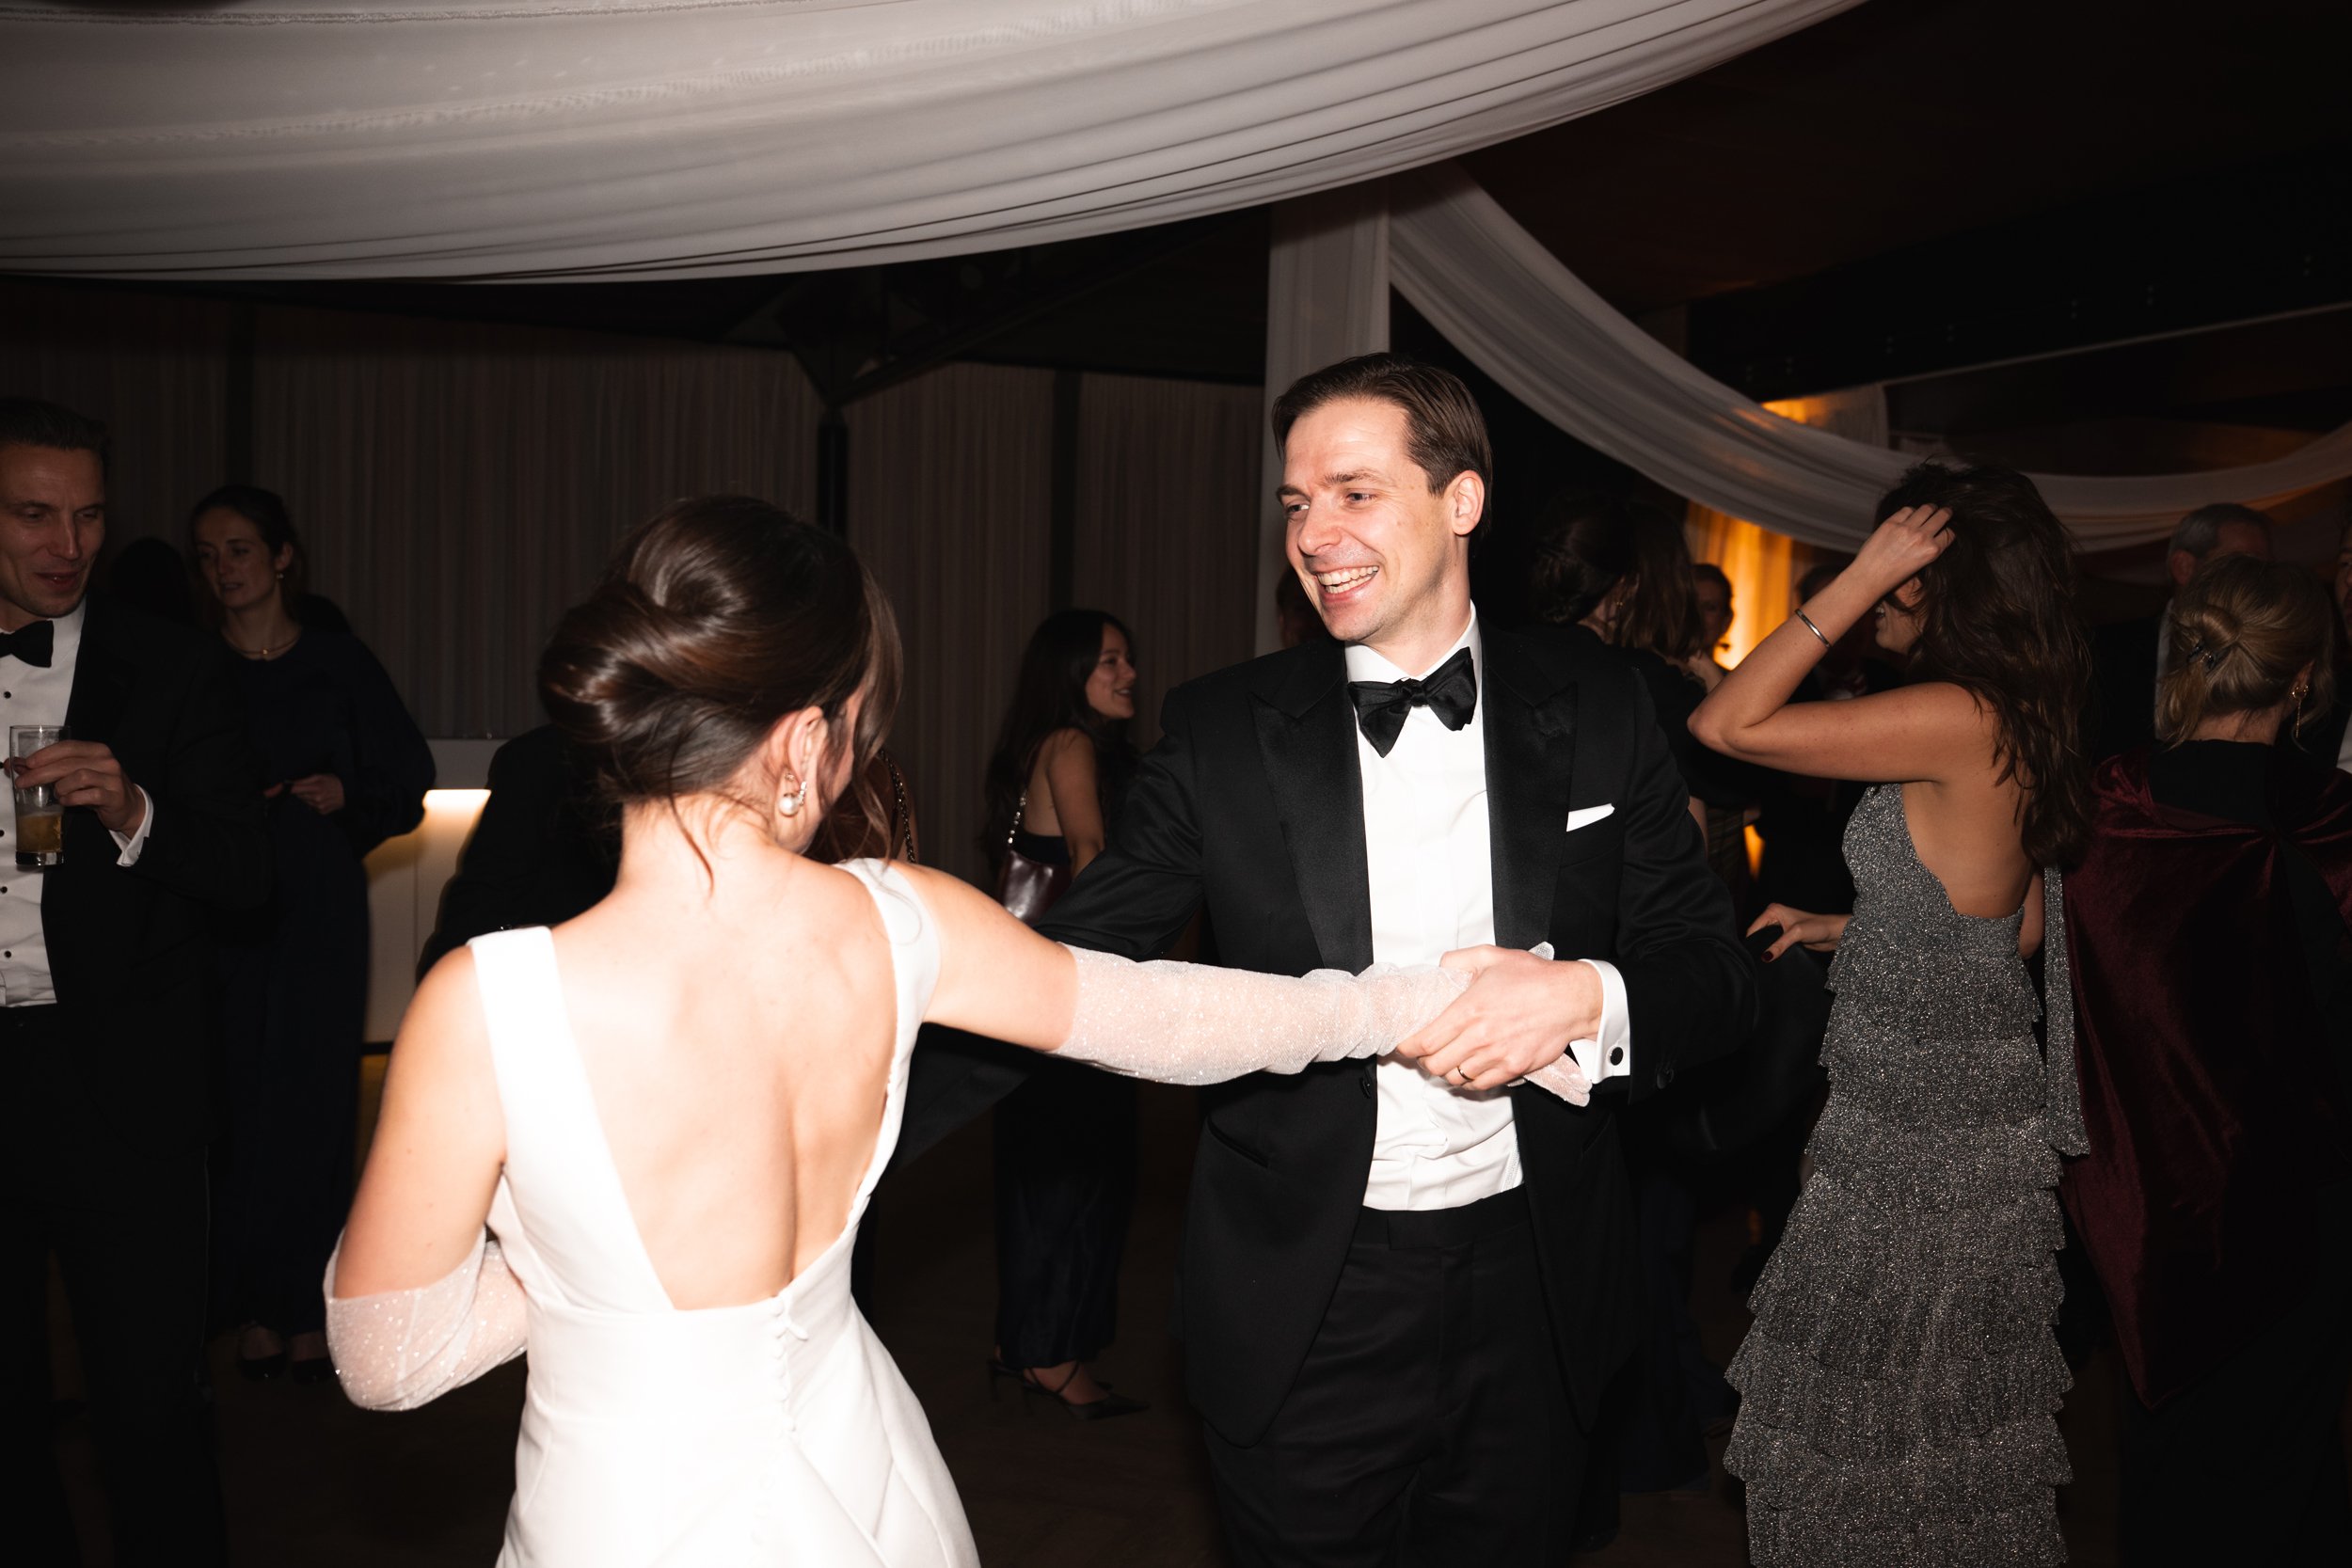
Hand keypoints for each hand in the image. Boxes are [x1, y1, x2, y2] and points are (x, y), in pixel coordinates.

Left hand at [8, 741, 143, 835]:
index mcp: (97, 751)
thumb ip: (49, 768)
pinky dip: (72, 798)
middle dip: (41, 773)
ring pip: (79, 777)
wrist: (128, 807)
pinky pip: (88, 796)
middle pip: (68, 763)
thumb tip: (16, 765)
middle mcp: (107, 761)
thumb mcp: (75, 775)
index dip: (45, 754)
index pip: (68, 747)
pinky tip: (67, 801)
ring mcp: (112, 779)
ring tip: (58, 794)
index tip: (25, 764)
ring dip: (60, 787)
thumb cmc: (97, 788)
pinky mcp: (114, 796)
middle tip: (22, 782)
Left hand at [287, 773, 345, 814]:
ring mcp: (319, 807)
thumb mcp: (320, 776)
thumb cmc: (334, 782)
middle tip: (312, 787)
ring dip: (308, 797)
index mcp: (315, 788)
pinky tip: (322, 799)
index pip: (295, 789)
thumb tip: (291, 782)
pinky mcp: (322, 812)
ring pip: (305, 802)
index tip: (283, 787)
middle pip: (299, 796)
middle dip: (302, 791)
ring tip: (318, 793)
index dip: (288, 788)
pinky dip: (314, 804)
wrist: (348, 792)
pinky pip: (311, 808)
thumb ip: (305, 779)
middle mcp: (316, 799)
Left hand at [1396, 948, 1599, 1092]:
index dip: (1408, 1048)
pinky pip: (1479, 1085)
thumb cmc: (1534, 977)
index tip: (1404, 1046)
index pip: (1425, 1041)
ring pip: (1455, 1078)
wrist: (1571, 998)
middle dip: (1425, 1061)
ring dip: (1447, 1071)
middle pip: (1435, 1065)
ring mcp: (1496, 1056)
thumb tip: (1441, 967)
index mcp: (1468, 1010)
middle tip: (1426, 1053)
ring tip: (1448, 1061)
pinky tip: (1469, 1070)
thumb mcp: (1491, 956)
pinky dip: (1469, 1081)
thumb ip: (1458, 960)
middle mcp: (1479, 1037)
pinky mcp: (1513, 1068)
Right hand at [1748, 903, 1848, 961]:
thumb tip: (1765, 957)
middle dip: (1758, 946)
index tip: (1749, 956)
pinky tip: (1771, 959)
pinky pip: (1773, 946)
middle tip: (1756, 960)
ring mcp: (1779, 928)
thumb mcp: (1796, 934)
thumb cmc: (1819, 926)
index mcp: (1773, 911)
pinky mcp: (1785, 937)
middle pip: (1758, 935)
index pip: (1754, 928)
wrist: (1835, 933)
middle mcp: (1774, 918)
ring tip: (1763, 961)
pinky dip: (1772, 952)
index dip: (1752, 942)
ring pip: (1765, 941)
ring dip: (1765, 950)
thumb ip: (1779, 945)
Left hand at [1845, 504, 1952, 599]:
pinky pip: (1907, 510)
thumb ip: (1928, 549)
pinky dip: (1911, 511)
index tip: (1947, 526)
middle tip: (1945, 511)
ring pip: (1926, 509)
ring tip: (1930, 508)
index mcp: (1931, 551)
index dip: (1949, 528)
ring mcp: (1906, 529)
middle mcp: (1921, 538)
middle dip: (1945, 513)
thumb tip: (1934, 533)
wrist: (1870, 576)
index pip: (1949, 533)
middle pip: (1942, 516)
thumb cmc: (1893, 575)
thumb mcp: (1919, 565)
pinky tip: (1910, 514)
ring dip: (1930, 508)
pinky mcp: (1891, 523)